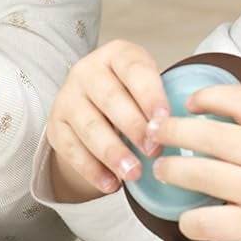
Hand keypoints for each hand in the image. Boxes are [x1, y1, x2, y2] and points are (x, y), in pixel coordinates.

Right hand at [45, 40, 168, 201]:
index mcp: (117, 56)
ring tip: (133, 173)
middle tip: (154, 150)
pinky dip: (92, 170)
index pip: (134, 71)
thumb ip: (161, 104)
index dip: (151, 96)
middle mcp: (87, 71)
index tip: (165, 121)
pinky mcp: (56, 125)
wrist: (94, 104)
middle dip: (134, 127)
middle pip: (109, 98)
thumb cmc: (131, 96)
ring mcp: (67, 98)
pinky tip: (111, 184)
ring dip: (113, 152)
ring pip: (89, 126)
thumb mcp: (148, 86)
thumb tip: (184, 132)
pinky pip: (71, 150)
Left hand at [150, 84, 240, 240]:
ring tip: (163, 170)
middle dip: (171, 131)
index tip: (190, 103)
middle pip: (205, 133)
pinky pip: (205, 221)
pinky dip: (190, 219)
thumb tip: (223, 120)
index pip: (237, 98)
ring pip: (197, 173)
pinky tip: (190, 217)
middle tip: (156, 134)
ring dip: (171, 170)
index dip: (206, 96)